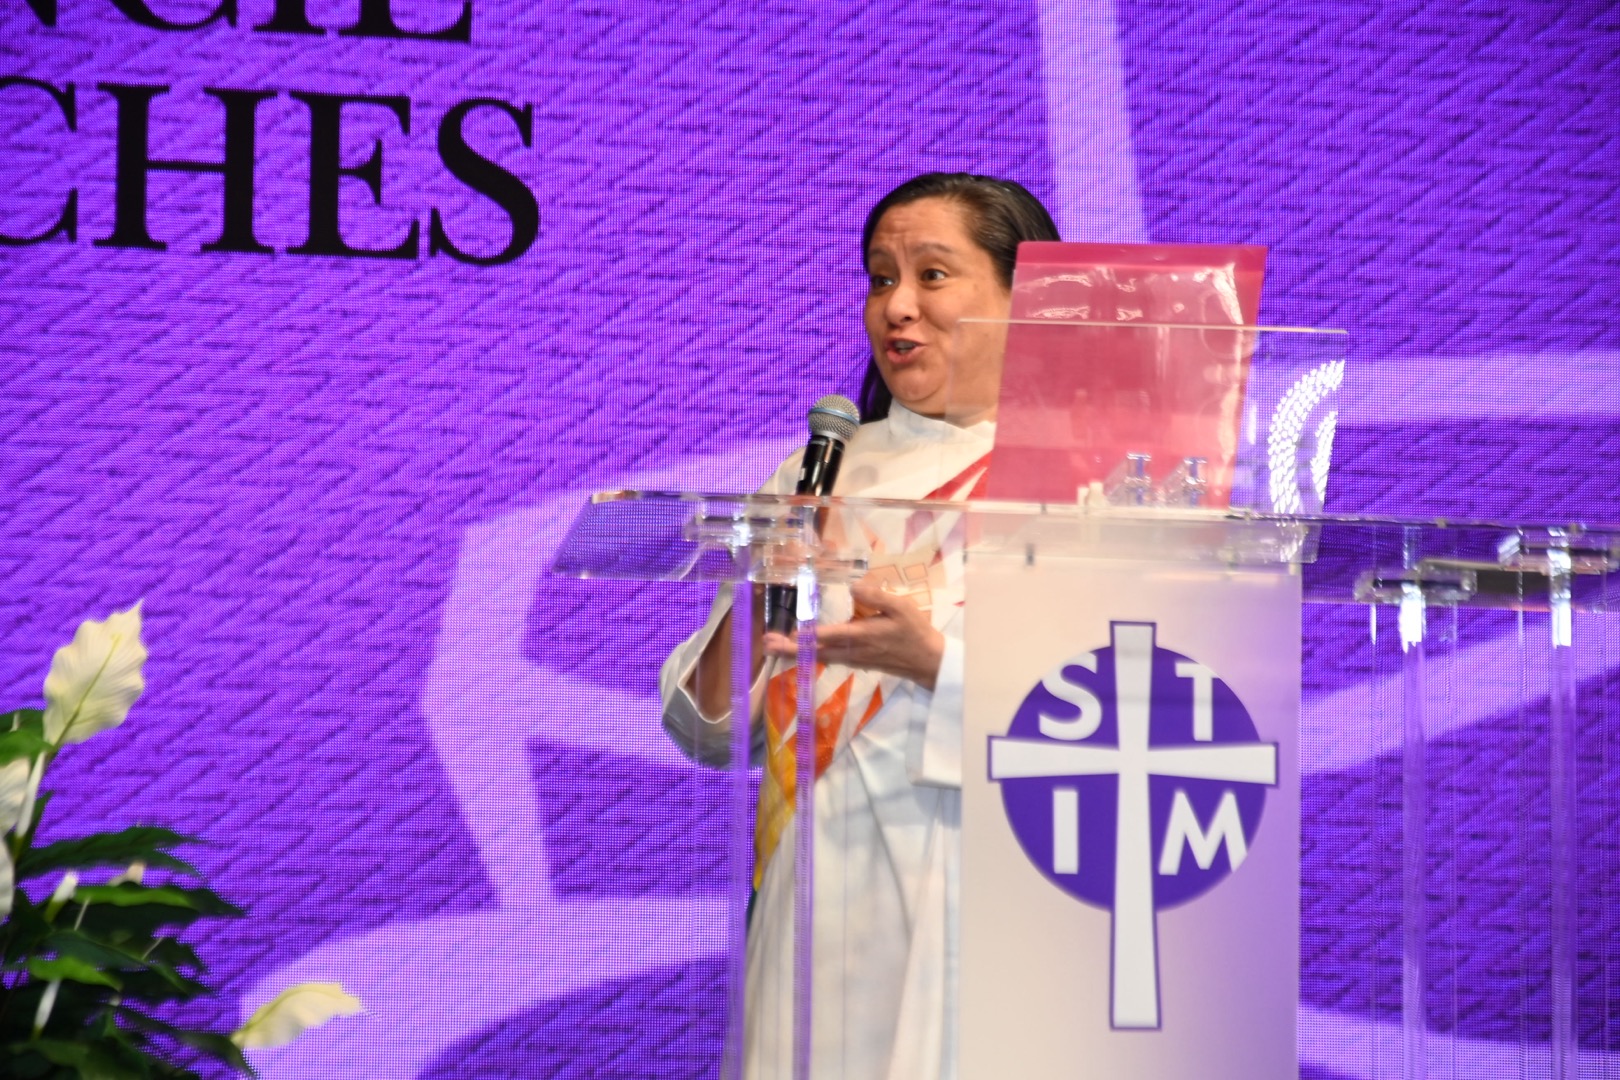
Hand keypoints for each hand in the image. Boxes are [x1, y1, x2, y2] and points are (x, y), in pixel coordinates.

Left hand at [763, 577, 944, 689]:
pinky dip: (811, 654)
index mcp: (861, 636)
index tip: (786, 634)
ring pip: (819, 656)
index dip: (807, 636)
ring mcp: (853, 659)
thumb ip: (877, 597)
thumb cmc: (915, 632)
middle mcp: (852, 651)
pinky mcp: (856, 662)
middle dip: (790, 649)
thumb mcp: (902, 608)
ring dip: (796, 652)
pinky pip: (828, 659)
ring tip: (773, 646)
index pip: (828, 636)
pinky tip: (801, 649)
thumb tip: (852, 586)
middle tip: (766, 645)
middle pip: (816, 651)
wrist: (928, 662)